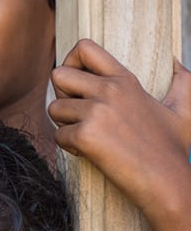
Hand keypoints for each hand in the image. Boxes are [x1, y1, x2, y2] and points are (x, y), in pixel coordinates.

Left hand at [49, 39, 190, 207]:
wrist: (168, 182)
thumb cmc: (173, 149)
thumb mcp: (184, 110)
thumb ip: (182, 82)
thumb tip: (176, 62)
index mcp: (126, 80)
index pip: (85, 48)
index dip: (72, 61)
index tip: (76, 81)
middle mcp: (109, 90)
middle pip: (58, 75)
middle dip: (62, 94)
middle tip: (78, 114)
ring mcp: (96, 112)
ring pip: (54, 108)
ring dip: (65, 124)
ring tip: (89, 136)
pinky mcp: (85, 135)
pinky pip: (58, 135)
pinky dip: (69, 146)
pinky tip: (91, 153)